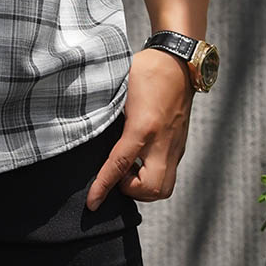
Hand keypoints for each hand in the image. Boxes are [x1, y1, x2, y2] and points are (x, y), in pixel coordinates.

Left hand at [86, 48, 193, 210]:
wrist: (179, 62)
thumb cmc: (146, 70)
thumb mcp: (119, 87)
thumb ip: (105, 110)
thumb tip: (85, 127)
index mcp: (143, 127)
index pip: (119, 165)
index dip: (103, 186)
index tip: (92, 203)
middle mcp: (162, 142)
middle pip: (151, 189)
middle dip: (131, 191)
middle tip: (118, 174)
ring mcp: (174, 145)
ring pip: (164, 188)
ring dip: (143, 187)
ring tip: (129, 168)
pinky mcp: (180, 145)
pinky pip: (168, 174)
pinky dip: (152, 176)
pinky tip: (140, 160)